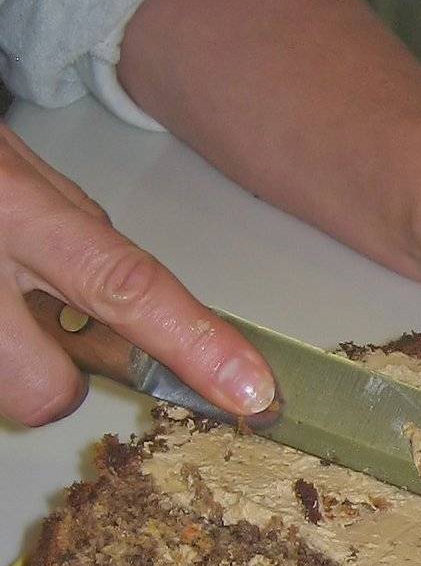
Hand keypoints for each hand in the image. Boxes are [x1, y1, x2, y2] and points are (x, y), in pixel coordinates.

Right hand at [0, 125, 274, 426]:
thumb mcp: (18, 172)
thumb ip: (78, 236)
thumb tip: (134, 309)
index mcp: (17, 211)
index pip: (125, 286)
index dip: (194, 345)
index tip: (250, 392)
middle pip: (45, 392)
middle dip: (49, 381)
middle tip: (26, 328)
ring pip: (0, 391)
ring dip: (1, 359)